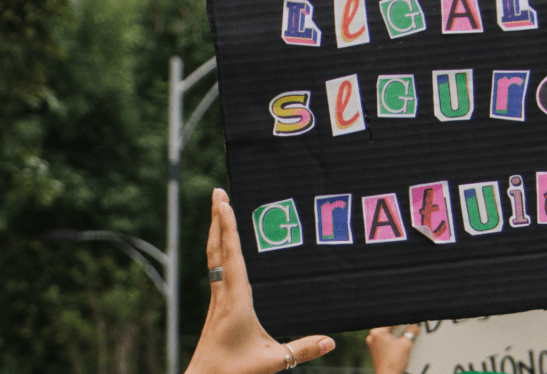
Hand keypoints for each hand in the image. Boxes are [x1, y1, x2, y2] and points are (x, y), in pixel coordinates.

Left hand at [185, 188, 335, 373]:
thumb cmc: (232, 373)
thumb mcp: (272, 362)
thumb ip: (302, 349)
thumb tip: (332, 341)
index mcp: (235, 301)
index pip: (231, 257)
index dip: (229, 228)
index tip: (223, 203)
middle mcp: (223, 294)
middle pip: (218, 248)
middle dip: (217, 218)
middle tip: (217, 191)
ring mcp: (217, 299)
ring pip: (214, 256)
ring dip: (217, 230)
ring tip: (218, 207)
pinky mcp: (217, 305)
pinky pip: (217, 267)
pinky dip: (220, 248)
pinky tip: (223, 245)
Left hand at [366, 325, 420, 373]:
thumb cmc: (393, 363)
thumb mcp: (406, 344)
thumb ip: (411, 331)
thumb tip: (415, 325)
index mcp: (377, 332)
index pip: (392, 321)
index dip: (402, 321)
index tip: (409, 321)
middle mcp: (372, 337)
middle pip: (388, 327)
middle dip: (398, 328)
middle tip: (408, 328)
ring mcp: (372, 344)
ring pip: (385, 334)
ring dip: (395, 335)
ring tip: (404, 338)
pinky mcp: (374, 351)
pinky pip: (383, 341)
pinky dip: (391, 341)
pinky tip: (398, 344)